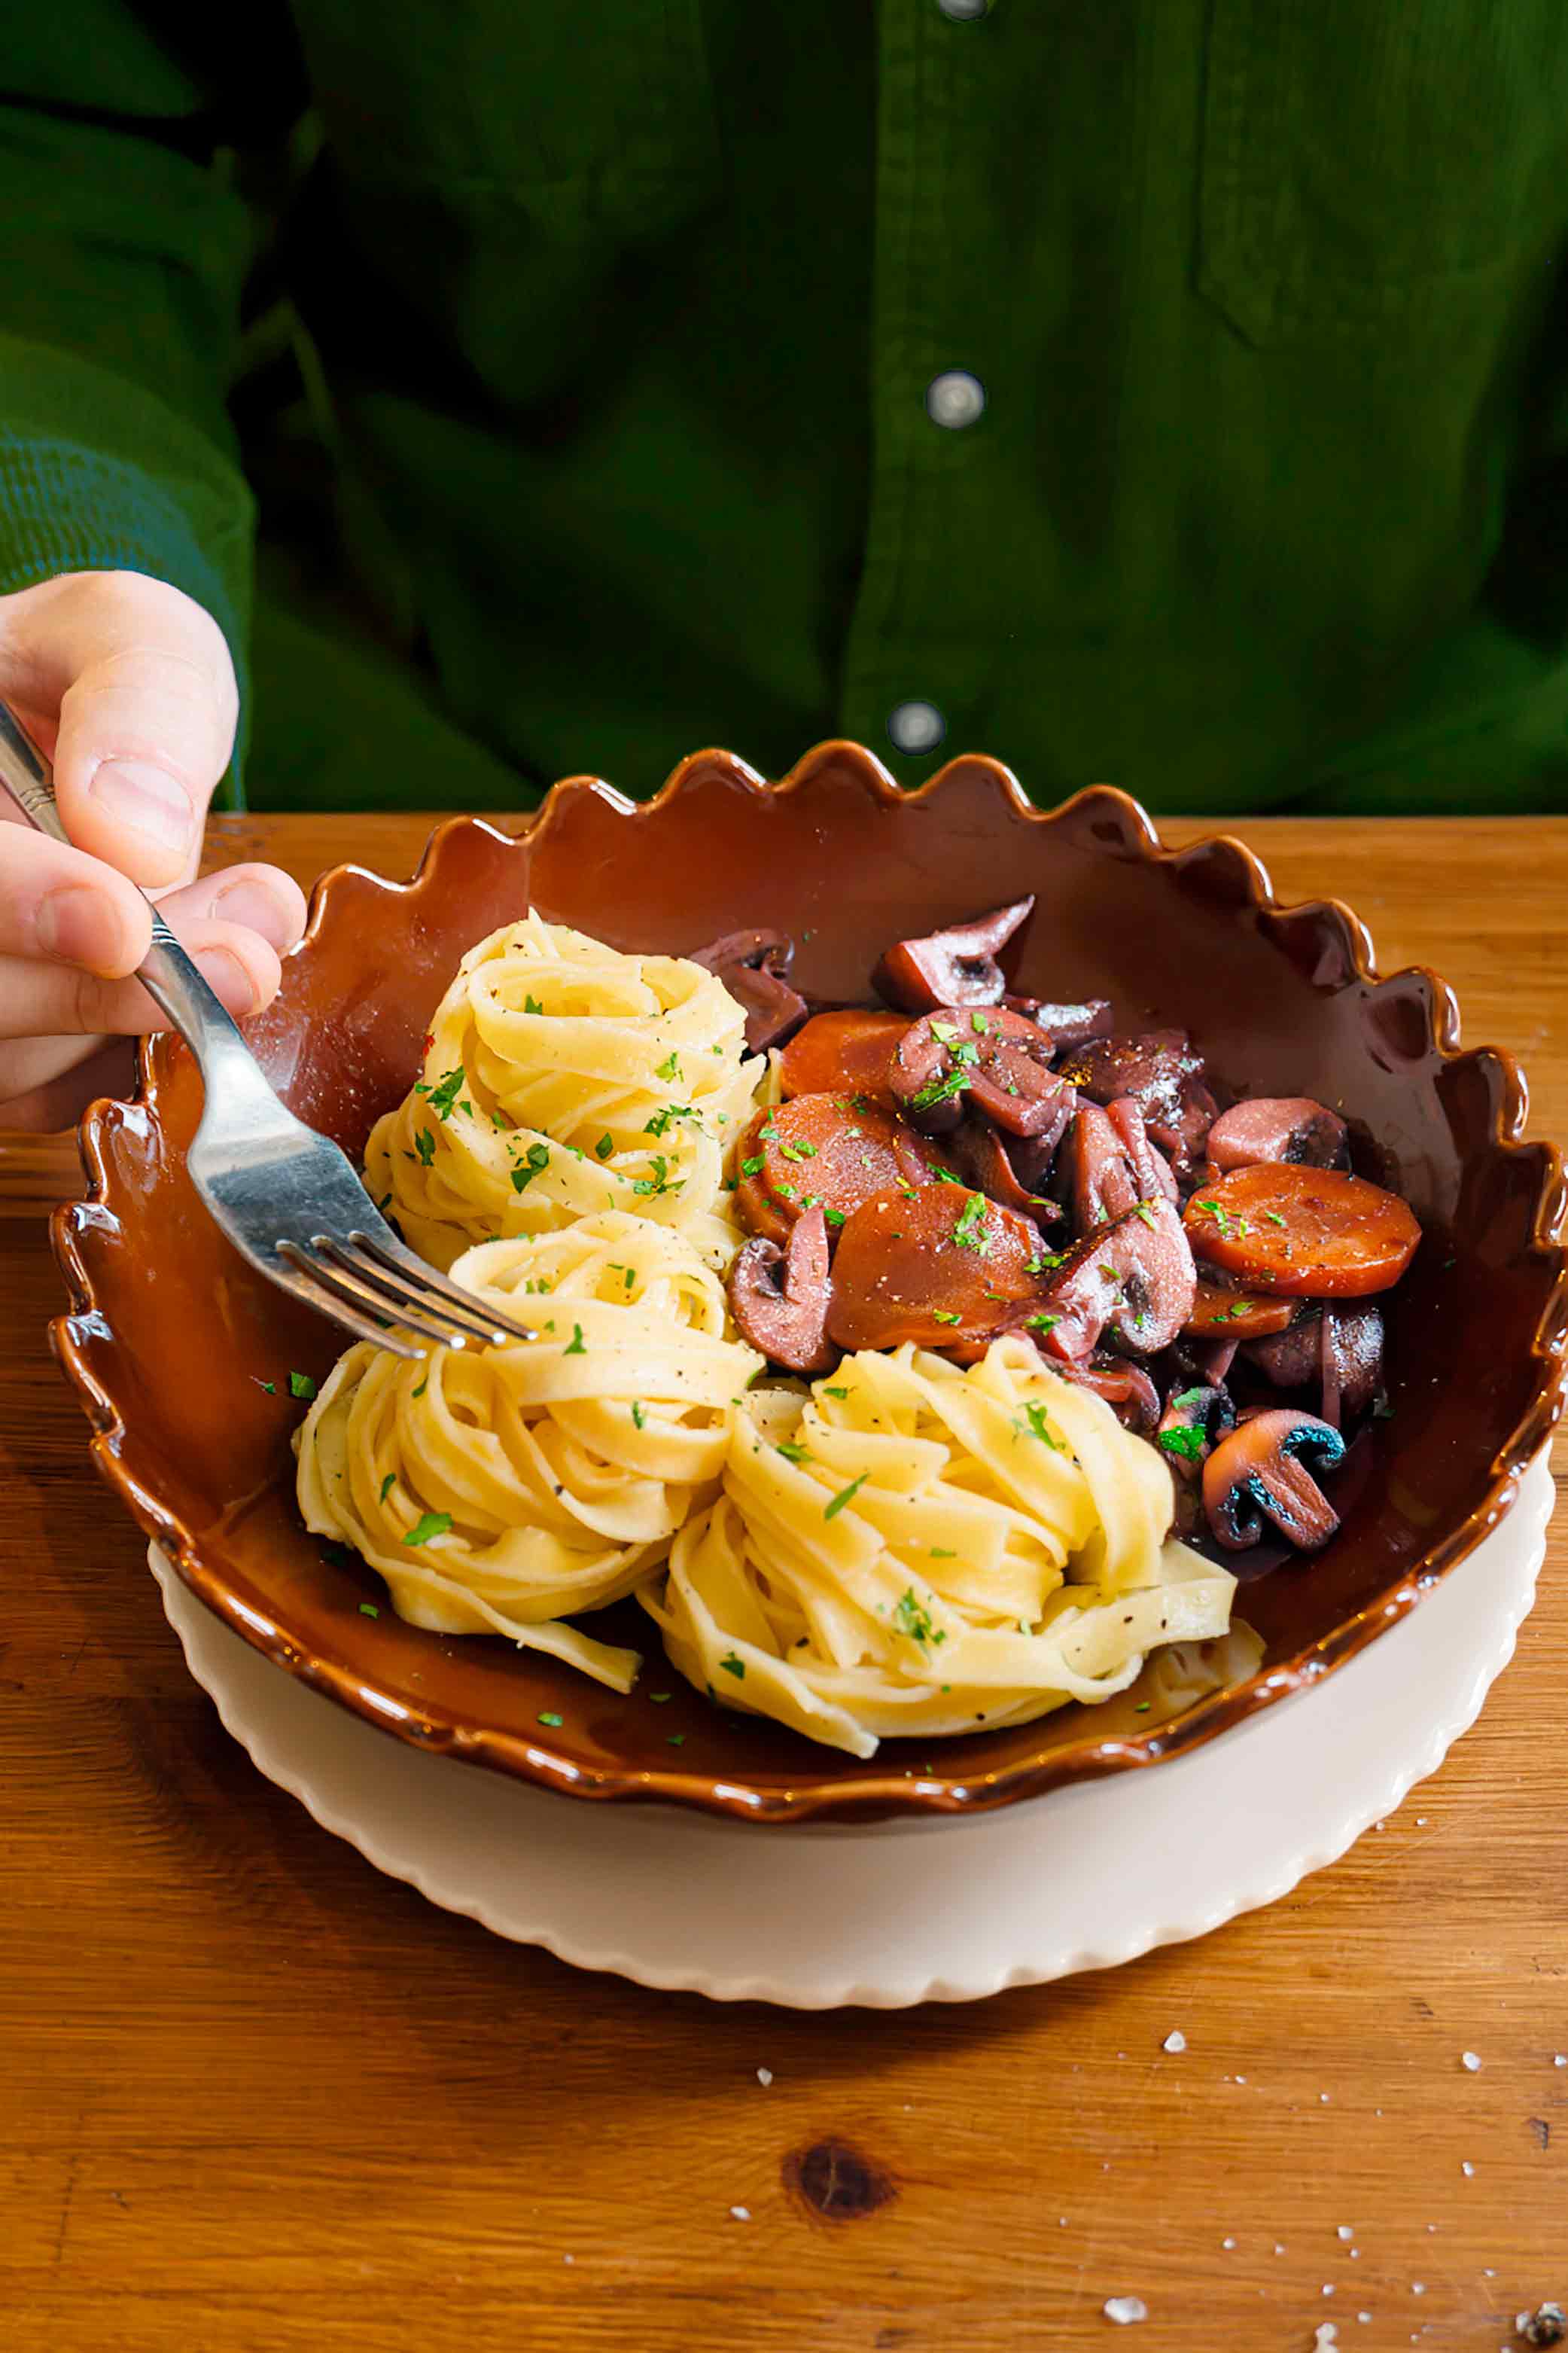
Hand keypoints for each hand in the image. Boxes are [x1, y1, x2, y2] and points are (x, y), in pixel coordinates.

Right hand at [0, 571, 306, 1129]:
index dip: (14, 906)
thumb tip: (135, 838)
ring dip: (129, 1028)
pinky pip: (45, 1093)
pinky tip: (193, 992)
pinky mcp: (4, 1040)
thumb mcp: (126, 636)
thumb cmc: (97, 685)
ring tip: (245, 951)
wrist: (93, 739)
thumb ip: (137, 699)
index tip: (123, 922)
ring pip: (6, 1058)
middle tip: (243, 964)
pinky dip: (125, 1059)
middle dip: (96, 993)